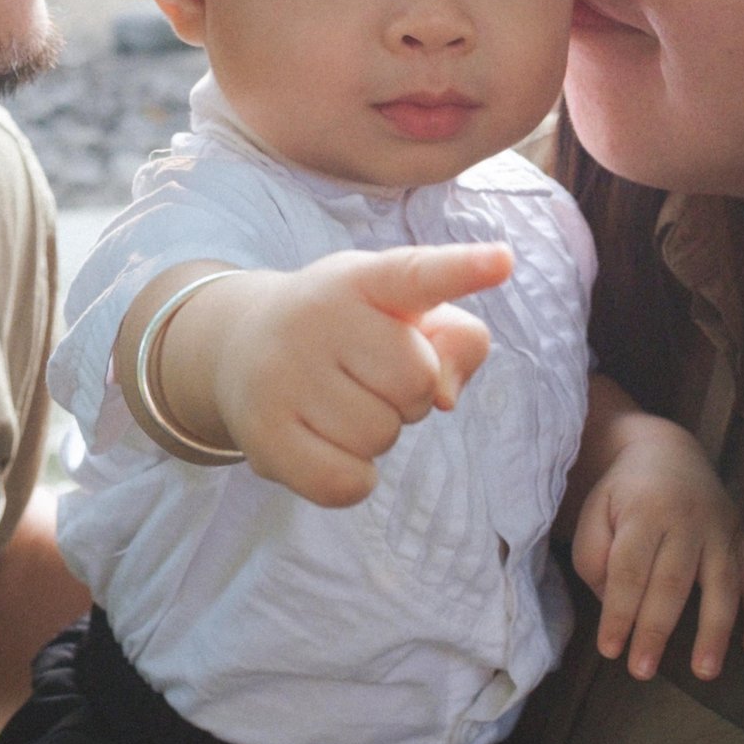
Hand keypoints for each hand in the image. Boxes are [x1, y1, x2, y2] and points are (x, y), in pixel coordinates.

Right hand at [207, 243, 506, 508]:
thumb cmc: (347, 331)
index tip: (504, 260)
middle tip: (367, 375)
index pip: (416, 274)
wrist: (240, 348)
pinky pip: (347, 482)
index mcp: (362, 278)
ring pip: (381, 436)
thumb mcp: (401, 313)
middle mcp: (316, 316)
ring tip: (340, 403)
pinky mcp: (263, 434)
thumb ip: (456, 340)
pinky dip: (354, 477)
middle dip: (408, 393)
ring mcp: (283, 374)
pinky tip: (328, 444)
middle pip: (418, 383)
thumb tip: (446, 397)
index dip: (463, 269)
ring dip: (377, 433)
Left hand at [571, 413, 743, 682]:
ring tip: (705, 671)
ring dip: (716, 631)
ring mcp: (723, 530)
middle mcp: (688, 520)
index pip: (630, 569)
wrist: (668, 456)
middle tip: (643, 671)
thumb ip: (595, 559)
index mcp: (645, 512)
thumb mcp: (595, 514)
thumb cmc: (623, 497)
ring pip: (724, 583)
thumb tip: (614, 606)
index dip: (619, 611)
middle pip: (674, 580)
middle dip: (657, 629)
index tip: (610, 650)